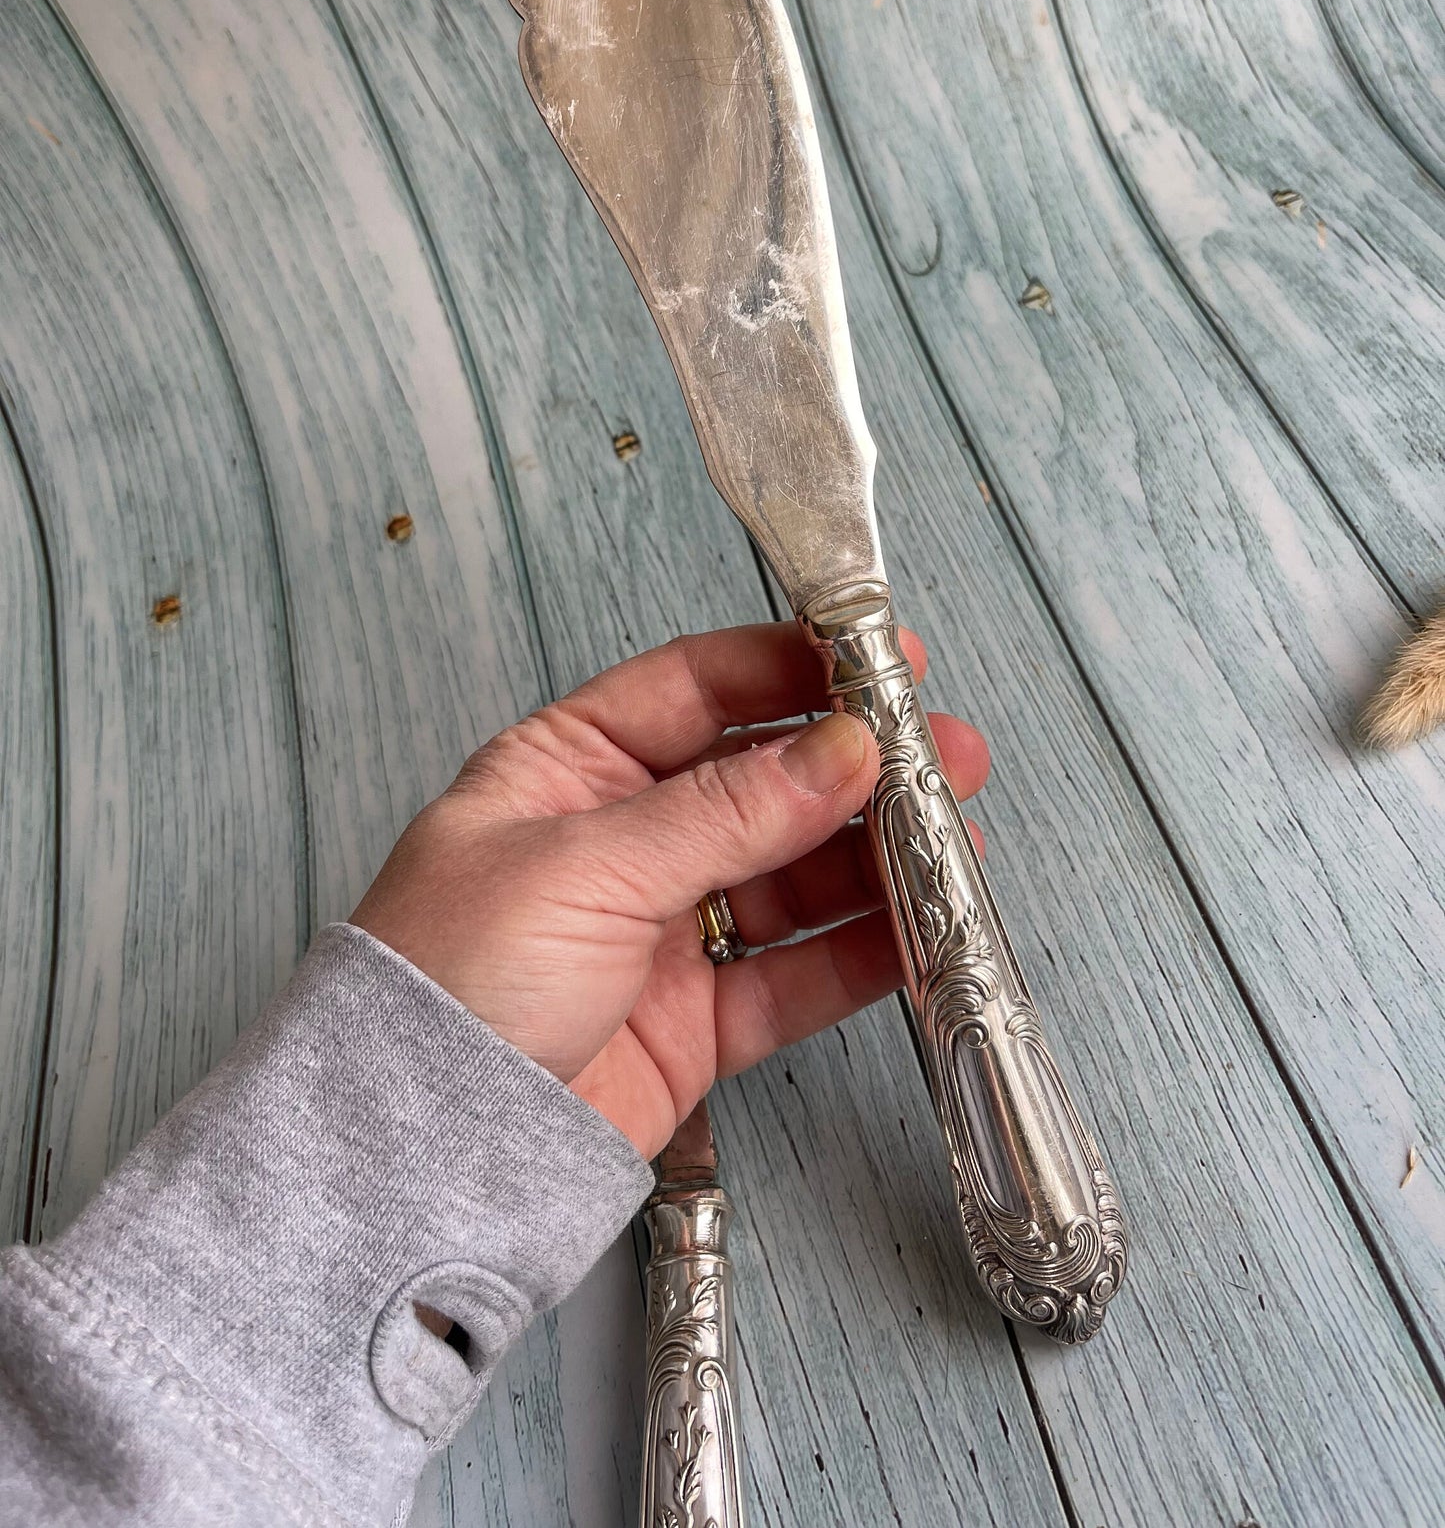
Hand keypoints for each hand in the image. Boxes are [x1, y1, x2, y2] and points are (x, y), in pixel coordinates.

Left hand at [352, 622, 988, 1157]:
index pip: (696, 688)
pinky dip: (859, 955)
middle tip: (947, 757)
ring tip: (955, 842)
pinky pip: (793, 974)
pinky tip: (919, 933)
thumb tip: (841, 748)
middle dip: (858, 766)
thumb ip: (724, 811)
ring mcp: (661, 930)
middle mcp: (621, 839)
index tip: (882, 661)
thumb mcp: (585, 865)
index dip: (792, 667)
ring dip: (874, 857)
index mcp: (567, 766)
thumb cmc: (447, 982)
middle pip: (761, 780)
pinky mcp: (693, 1022)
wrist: (414, 1153)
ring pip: (791, 876)